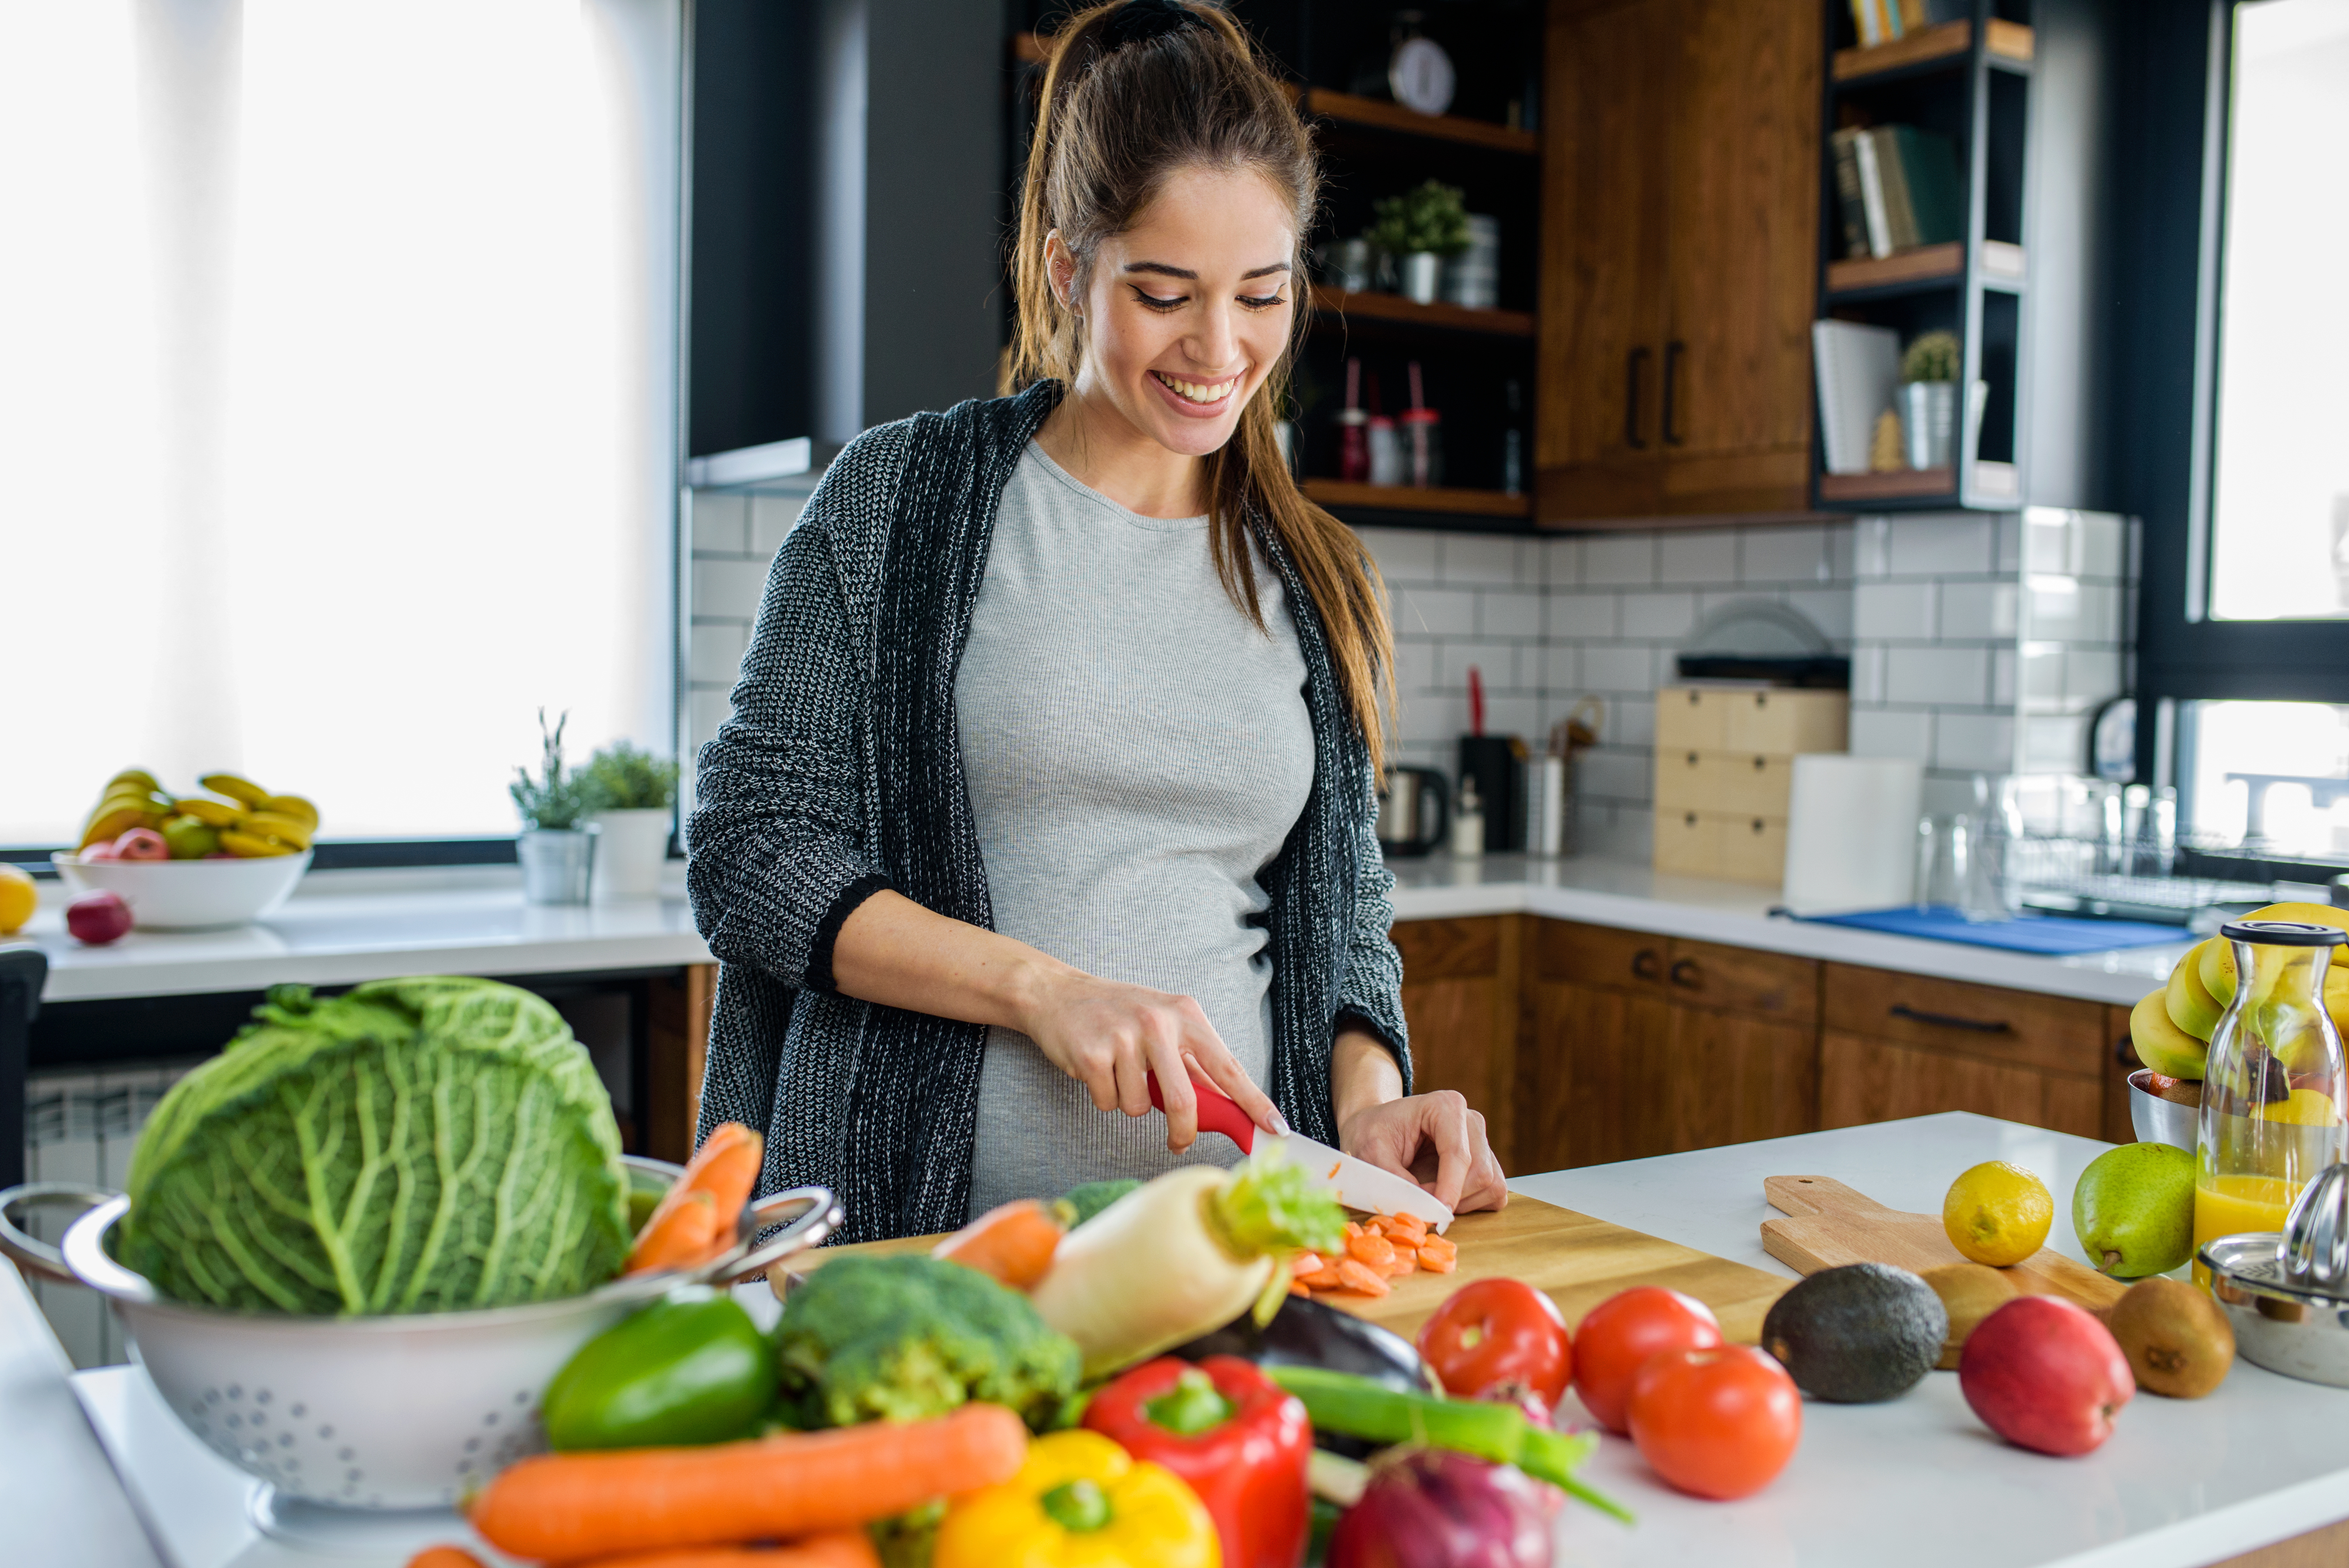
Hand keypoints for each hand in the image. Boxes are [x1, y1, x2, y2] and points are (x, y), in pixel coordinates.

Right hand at [1017, 969, 1284, 1153]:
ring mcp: (1124, 1036)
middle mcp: (1159, 1021)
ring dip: (1130, 1101)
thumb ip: (1192, 1063)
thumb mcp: (1163, 1025)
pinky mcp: (1092, 1053)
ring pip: (1141, 1106)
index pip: (1229, 1066)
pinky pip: (1109, 1103)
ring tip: (1117, 1070)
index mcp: (1186, 1014)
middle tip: (1178, 1142)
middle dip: (1183, 1130)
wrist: (1057, 994)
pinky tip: (1096, 1069)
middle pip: (1185, 1099)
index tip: (1275, 1128)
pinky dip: (1103, 1096)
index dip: (1254, 1101)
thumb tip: (1226, 1104)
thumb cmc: (1117, 1014)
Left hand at [1339, 1090, 1507, 1214]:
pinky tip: (1445, 1197)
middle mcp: (1471, 1121)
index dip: (1450, 1189)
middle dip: (1452, 1197)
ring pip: (1491, 1185)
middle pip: (1480, 1173)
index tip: (1437, 1214)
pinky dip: (1473, 1205)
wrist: (1377, 1128)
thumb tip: (1423, 1206)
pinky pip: (1494, 1193)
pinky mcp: (1486, 1162)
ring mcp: (1482, 1141)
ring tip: (1429, 1197)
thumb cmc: (1372, 1133)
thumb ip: (1394, 1178)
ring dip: (1463, 1203)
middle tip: (1420, 1203)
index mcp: (1445, 1106)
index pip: (1459, 1154)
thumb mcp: (1370, 1152)